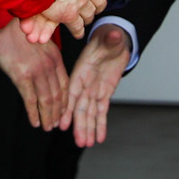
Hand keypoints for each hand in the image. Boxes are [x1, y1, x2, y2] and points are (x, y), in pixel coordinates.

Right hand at [0, 20, 67, 128]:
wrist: (2, 22)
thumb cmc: (16, 30)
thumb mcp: (38, 40)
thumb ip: (44, 55)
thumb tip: (44, 70)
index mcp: (54, 56)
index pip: (65, 84)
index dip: (65, 101)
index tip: (64, 111)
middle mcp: (49, 66)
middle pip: (58, 96)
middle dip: (58, 113)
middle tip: (56, 124)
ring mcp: (36, 72)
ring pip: (46, 101)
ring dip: (48, 117)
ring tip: (47, 127)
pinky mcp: (22, 76)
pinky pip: (31, 100)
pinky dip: (34, 113)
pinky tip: (35, 122)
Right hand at [66, 25, 127, 146]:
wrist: (114, 41)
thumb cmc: (108, 37)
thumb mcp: (110, 37)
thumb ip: (111, 39)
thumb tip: (115, 35)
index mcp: (82, 71)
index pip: (73, 92)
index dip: (68, 108)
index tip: (62, 122)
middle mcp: (85, 83)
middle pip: (81, 108)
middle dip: (80, 125)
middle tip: (80, 142)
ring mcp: (94, 90)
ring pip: (90, 113)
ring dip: (88, 128)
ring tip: (86, 144)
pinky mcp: (104, 94)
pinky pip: (101, 112)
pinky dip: (100, 124)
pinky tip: (99, 138)